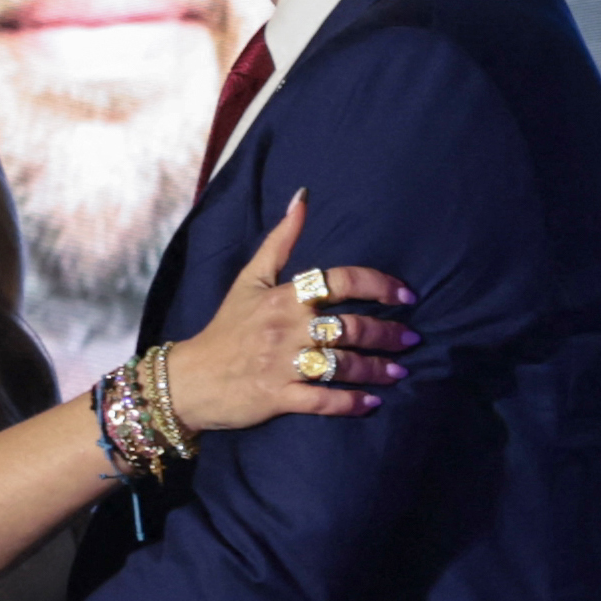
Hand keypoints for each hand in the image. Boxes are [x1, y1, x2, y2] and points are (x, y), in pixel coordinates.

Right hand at [162, 191, 418, 431]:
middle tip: (411, 338)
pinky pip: (323, 400)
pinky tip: (372, 403)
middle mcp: (286, 328)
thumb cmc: (227, 328)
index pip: (340, 282)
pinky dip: (351, 403)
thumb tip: (303, 197)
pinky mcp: (278, 398)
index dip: (379, 286)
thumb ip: (280, 240)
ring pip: (342, 365)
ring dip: (377, 368)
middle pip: (350, 327)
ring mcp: (282, 364)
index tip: (405, 295)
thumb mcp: (249, 279)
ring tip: (400, 371)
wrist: (189, 379)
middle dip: (387, 334)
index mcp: (283, 296)